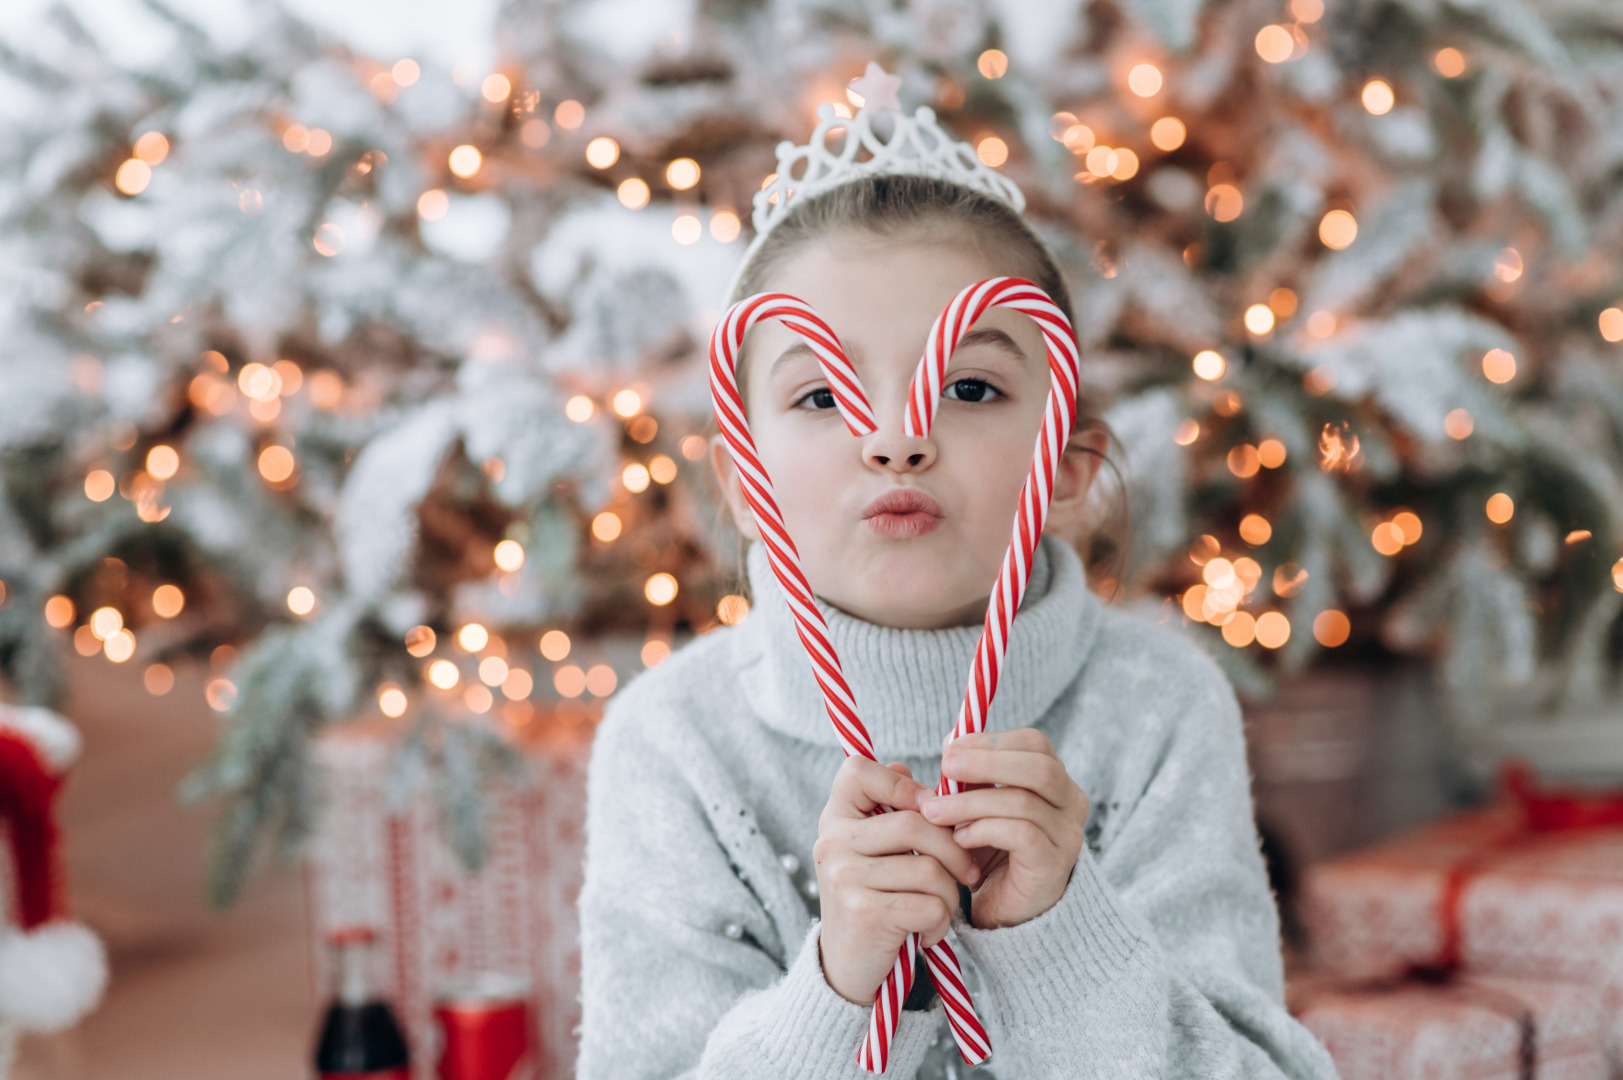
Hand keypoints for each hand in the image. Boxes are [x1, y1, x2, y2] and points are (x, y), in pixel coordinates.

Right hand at [813, 757, 982, 1004]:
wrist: (848, 967)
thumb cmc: (873, 899)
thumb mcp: (872, 851)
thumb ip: (888, 811)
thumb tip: (906, 764)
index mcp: (834, 820)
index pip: (858, 770)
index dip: (901, 782)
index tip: (928, 808)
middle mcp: (832, 843)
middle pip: (914, 821)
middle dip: (953, 849)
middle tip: (966, 872)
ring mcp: (845, 878)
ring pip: (929, 868)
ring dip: (949, 894)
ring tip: (940, 909)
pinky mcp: (865, 913)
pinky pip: (929, 904)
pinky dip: (940, 922)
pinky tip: (928, 932)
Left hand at [918, 729, 1089, 929]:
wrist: (1003, 914)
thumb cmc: (989, 852)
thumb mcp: (977, 806)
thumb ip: (970, 777)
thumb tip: (952, 744)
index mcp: (1056, 782)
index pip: (1035, 743)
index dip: (992, 741)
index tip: (951, 751)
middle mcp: (1072, 805)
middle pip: (1038, 766)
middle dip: (986, 762)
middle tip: (945, 767)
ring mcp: (1067, 836)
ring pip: (1022, 801)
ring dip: (970, 802)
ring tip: (936, 812)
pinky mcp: (1053, 865)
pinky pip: (1020, 834)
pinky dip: (983, 830)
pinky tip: (959, 840)